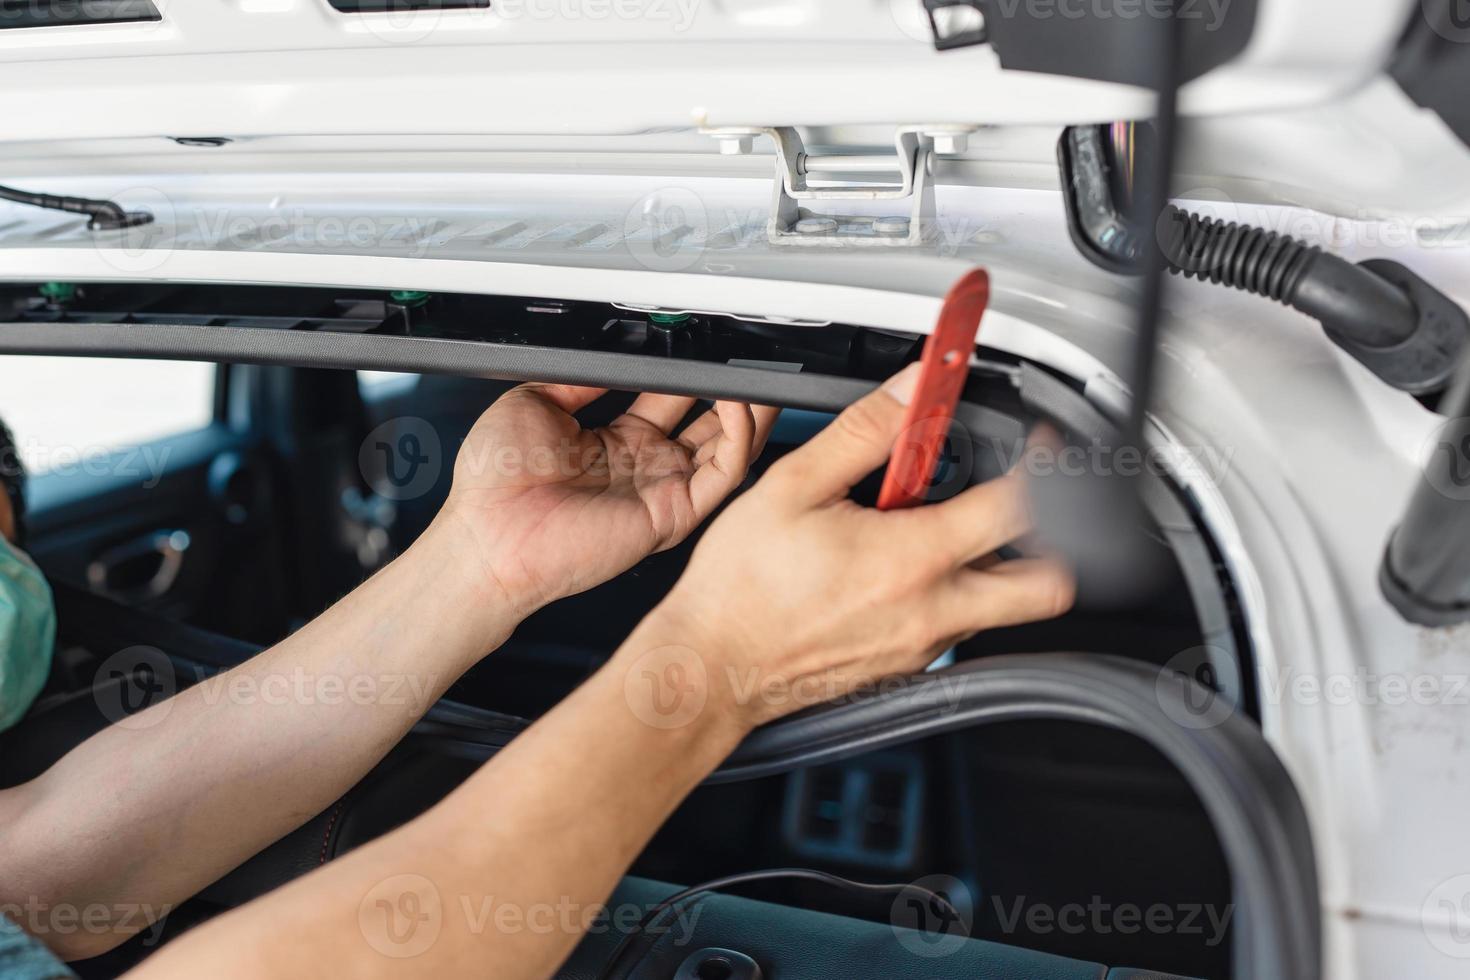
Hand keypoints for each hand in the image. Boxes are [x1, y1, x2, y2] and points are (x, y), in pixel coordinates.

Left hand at [439, 384, 778, 616]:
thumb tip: (611, 355)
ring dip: (751, 412)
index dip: (692, 373)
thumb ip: (581, 378)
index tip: (706, 345)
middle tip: (749, 359)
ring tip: (761, 377)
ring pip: (729, 449)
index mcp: (615, 442)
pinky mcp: (673, 514)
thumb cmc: (495, 484)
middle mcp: (646, 467)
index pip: (672, 400)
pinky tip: (738, 405)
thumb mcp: (533, 403)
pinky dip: (740, 438)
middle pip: (709, 423)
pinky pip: (723, 474)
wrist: (488, 532)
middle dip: (734, 391)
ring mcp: (662, 490)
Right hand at [639, 363, 1075, 729]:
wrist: (712, 668)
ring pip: (1001, 608)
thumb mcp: (794, 487)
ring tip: (933, 531)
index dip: (1044, 465)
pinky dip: (948, 594)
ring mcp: (924, 646)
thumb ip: (866, 431)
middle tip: (1014, 503)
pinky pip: (956, 628)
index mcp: (913, 559)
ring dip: (991, 564)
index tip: (1038, 446)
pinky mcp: (906, 667)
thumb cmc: (741, 589)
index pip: (1020, 507)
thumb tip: (912, 389)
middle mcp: (933, 611)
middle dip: (1050, 540)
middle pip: (1048, 586)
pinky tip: (895, 570)